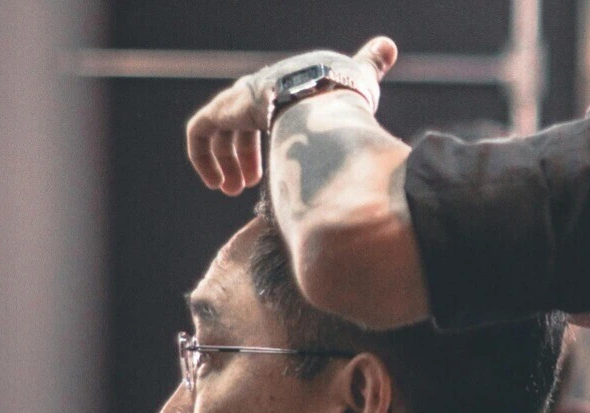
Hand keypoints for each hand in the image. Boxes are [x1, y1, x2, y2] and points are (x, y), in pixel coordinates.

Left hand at [185, 37, 398, 195]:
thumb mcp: (360, 77)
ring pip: (219, 133)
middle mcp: (256, 90)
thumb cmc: (347, 93)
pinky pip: (199, 133)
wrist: (325, 97)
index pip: (265, 114)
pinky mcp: (222, 110)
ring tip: (234, 190)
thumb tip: (390, 46)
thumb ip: (372, 64)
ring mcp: (237, 99)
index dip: (264, 141)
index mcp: (284, 86)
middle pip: (241, 127)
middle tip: (247, 185)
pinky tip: (216, 182)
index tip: (268, 170)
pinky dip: (202, 158)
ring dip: (225, 163)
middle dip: (243, 157)